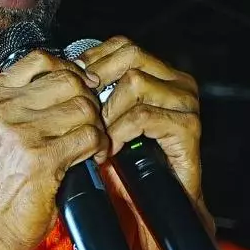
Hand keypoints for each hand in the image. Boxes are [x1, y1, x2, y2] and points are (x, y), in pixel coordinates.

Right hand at [0, 50, 107, 249]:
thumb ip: (23, 99)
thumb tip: (73, 75)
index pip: (40, 59)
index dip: (69, 69)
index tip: (81, 85)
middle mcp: (1, 108)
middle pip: (67, 80)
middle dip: (87, 99)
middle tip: (89, 119)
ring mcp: (19, 132)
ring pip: (83, 107)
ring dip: (96, 125)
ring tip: (90, 141)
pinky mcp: (40, 158)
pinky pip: (89, 136)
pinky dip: (98, 146)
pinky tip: (90, 157)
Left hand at [80, 36, 211, 249]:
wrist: (151, 205)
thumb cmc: (123, 161)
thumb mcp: (102, 118)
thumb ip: (93, 90)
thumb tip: (61, 66)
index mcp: (158, 72)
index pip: (122, 45)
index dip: (93, 58)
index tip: (70, 80)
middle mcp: (176, 81)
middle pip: (131, 55)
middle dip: (98, 80)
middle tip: (81, 108)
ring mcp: (185, 103)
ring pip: (135, 82)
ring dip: (107, 111)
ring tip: (95, 135)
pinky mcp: (188, 127)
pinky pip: (143, 116)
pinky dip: (119, 132)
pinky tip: (109, 149)